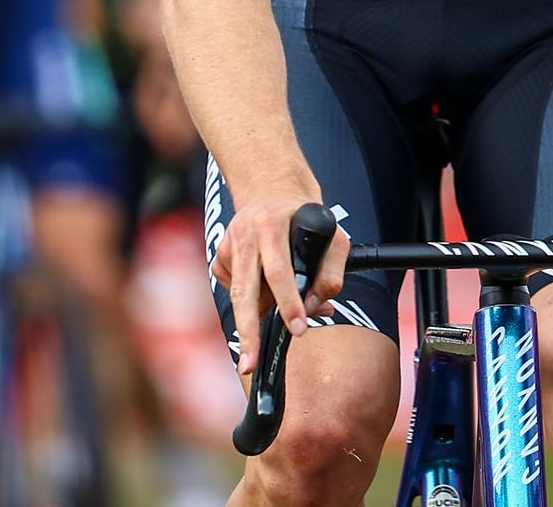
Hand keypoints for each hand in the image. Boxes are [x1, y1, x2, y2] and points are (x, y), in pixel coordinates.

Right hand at [211, 175, 350, 375]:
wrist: (272, 187)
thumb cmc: (308, 219)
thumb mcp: (334, 237)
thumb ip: (332, 273)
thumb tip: (317, 308)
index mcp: (273, 225)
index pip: (280, 271)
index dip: (289, 302)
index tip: (299, 328)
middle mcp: (246, 234)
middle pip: (245, 291)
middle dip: (249, 330)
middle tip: (250, 364)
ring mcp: (228, 245)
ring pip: (239, 295)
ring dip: (256, 315)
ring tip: (277, 312)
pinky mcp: (219, 255)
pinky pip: (235, 289)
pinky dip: (252, 295)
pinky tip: (264, 278)